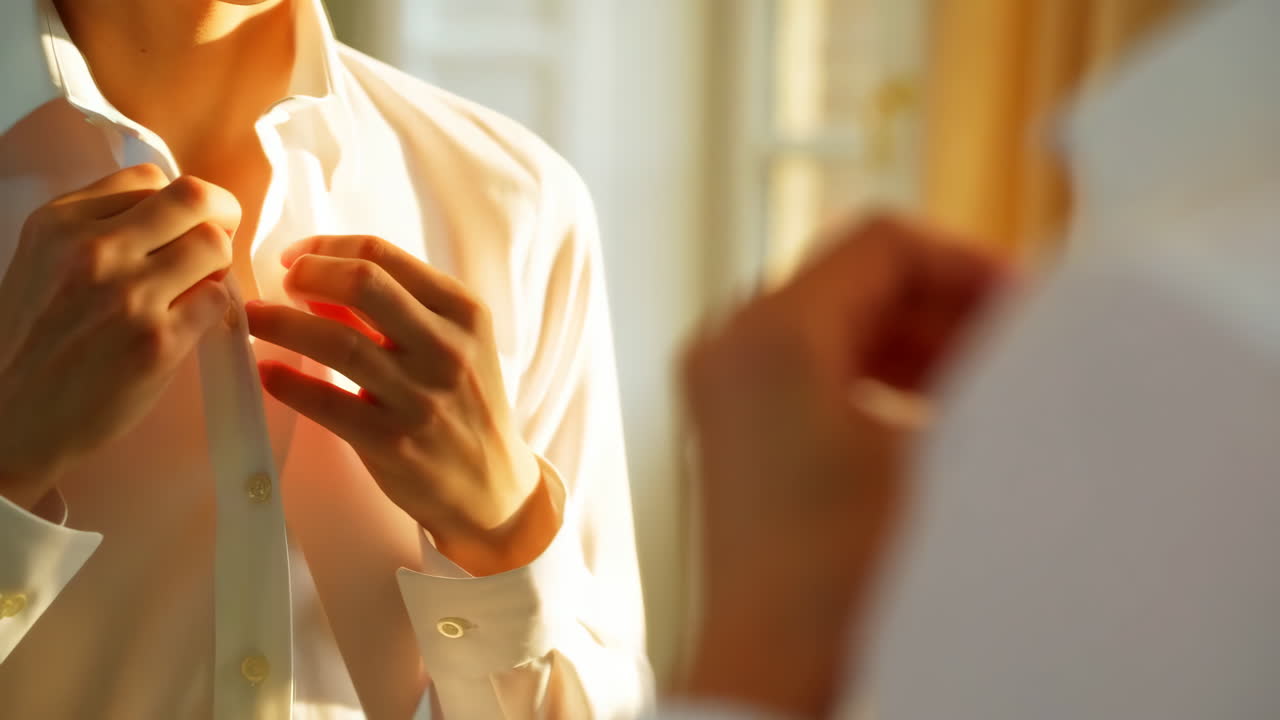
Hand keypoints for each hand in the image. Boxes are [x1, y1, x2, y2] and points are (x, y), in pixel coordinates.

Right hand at [0, 165, 238, 509]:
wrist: (10, 420)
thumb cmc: (31, 343)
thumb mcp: (42, 263)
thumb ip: (96, 230)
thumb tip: (170, 213)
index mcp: (60, 224)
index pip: (149, 179)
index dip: (176, 202)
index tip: (179, 225)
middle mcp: (93, 251)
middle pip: (195, 199)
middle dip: (220, 215)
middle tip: (218, 241)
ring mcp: (128, 296)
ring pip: (214, 246)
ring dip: (218, 265)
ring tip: (200, 286)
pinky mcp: (158, 342)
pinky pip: (218, 299)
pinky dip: (217, 306)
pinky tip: (193, 321)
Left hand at [245, 235, 553, 575]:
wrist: (493, 486)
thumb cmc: (465, 405)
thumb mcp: (454, 344)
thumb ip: (400, 310)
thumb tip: (321, 281)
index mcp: (464, 313)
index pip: (384, 256)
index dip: (328, 247)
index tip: (298, 256)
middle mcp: (446, 349)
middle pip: (361, 283)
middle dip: (307, 274)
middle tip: (281, 284)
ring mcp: (420, 397)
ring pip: (336, 341)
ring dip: (280, 323)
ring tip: (252, 318)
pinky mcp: (392, 442)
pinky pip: (326, 403)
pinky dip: (288, 383)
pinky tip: (268, 373)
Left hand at [680, 216, 1006, 716]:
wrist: (774, 656)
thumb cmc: (842, 564)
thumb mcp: (930, 445)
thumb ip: (976, 362)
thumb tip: (1019, 318)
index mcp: (770, 328)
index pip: (882, 244)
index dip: (963, 261)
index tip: (1020, 300)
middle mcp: (729, 339)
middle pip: (855, 278)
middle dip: (941, 303)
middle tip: (1012, 339)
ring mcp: (721, 380)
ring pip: (835, 321)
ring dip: (912, 338)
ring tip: (982, 377)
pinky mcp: (727, 419)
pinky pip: (810, 364)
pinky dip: (873, 371)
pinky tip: (931, 408)